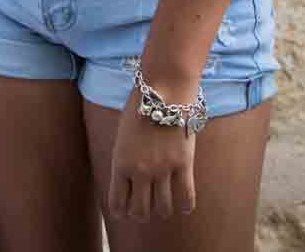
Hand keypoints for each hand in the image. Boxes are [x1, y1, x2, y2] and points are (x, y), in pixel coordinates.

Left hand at [107, 85, 197, 221]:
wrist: (163, 90)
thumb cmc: (140, 109)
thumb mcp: (122, 137)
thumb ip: (125, 160)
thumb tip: (130, 181)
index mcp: (120, 163)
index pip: (118, 203)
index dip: (122, 211)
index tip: (125, 211)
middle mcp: (140, 170)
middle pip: (140, 212)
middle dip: (141, 214)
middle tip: (145, 208)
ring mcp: (163, 169)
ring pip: (163, 208)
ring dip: (162, 210)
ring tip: (164, 204)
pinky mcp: (183, 164)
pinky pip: (186, 197)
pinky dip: (185, 206)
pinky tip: (183, 205)